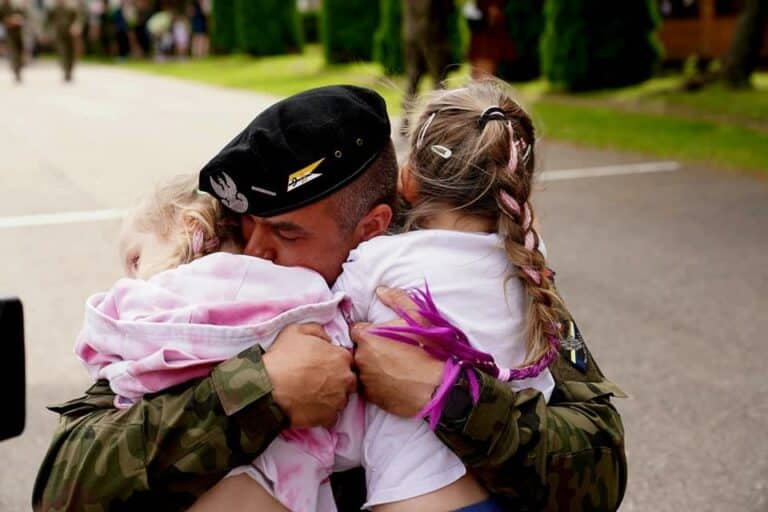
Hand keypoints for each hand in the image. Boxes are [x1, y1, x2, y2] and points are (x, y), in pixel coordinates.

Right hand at [263, 323, 355, 428]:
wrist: (268, 387)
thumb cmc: (282, 357)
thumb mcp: (296, 330)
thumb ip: (317, 330)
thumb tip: (327, 338)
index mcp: (341, 357)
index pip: (347, 360)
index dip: (334, 362)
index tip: (322, 366)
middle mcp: (345, 378)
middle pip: (348, 380)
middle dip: (337, 380)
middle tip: (318, 381)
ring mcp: (338, 399)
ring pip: (341, 399)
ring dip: (331, 397)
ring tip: (312, 395)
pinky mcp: (329, 417)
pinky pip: (332, 416)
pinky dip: (324, 414)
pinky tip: (311, 408)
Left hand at [351, 287, 443, 417]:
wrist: (437, 387)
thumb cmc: (428, 350)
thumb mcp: (417, 318)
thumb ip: (397, 299)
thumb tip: (380, 290)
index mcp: (367, 336)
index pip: (356, 329)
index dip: (368, 331)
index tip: (380, 335)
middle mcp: (360, 357)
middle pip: (358, 349)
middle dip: (369, 349)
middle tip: (389, 352)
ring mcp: (364, 378)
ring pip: (362, 368)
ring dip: (371, 367)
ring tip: (392, 368)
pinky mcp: (370, 396)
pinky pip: (368, 387)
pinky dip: (376, 384)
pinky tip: (393, 381)